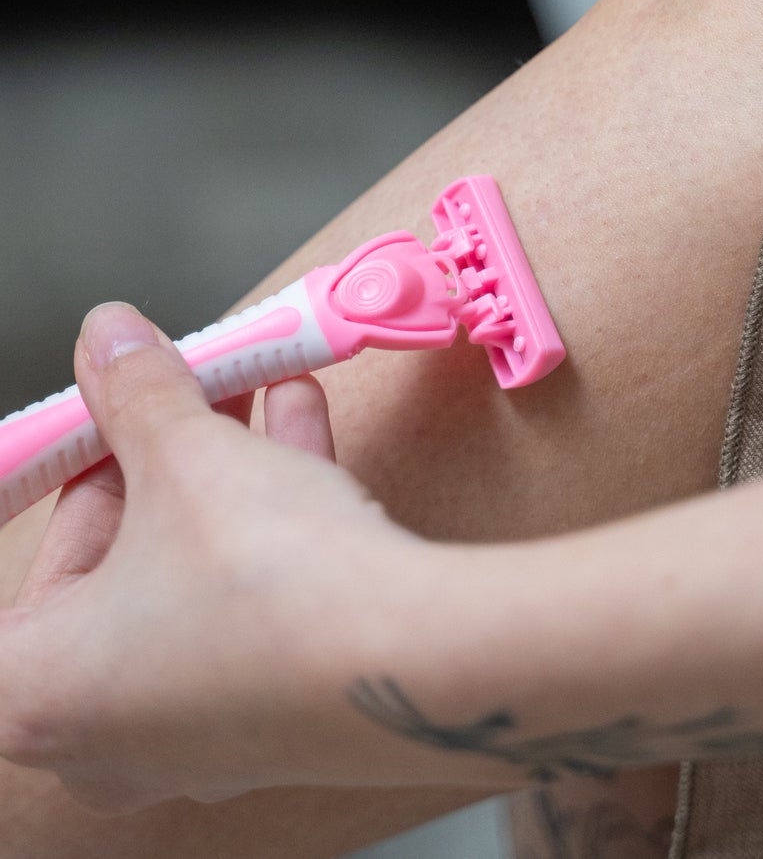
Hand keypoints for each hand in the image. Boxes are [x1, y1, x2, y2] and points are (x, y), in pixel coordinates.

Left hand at [0, 303, 426, 811]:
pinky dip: (269, 516)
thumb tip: (109, 337)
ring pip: (189, 574)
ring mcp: (195, 731)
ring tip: (257, 384)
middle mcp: (101, 733)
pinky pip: (249, 597)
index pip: (20, 557)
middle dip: (158, 454)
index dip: (65, 463)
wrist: (415, 659)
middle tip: (184, 386)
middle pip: (110, 559)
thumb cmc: (272, 589)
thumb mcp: (189, 457)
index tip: (94, 411)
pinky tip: (301, 425)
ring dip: (223, 470)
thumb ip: (137, 392)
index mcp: (34, 691)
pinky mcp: (277, 712)